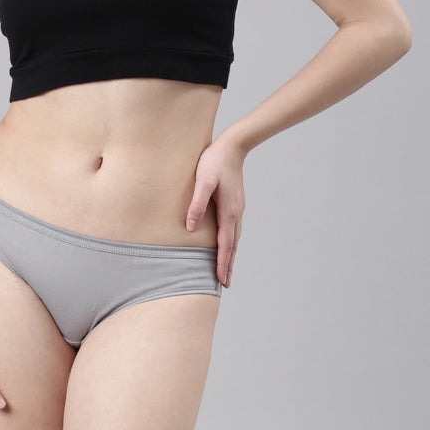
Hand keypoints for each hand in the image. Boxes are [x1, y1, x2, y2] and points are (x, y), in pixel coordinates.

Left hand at [185, 133, 245, 287]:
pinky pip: (233, 229)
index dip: (222, 263)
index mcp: (229, 212)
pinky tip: (227, 245)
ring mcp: (237, 209)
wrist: (232, 146)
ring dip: (230, 255)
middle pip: (233, 246)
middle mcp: (236, 214)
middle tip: (226, 283)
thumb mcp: (203, 182)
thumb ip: (197, 204)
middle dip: (229, 265)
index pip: (225, 244)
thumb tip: (191, 227)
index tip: (221, 280)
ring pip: (234, 238)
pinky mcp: (234, 204)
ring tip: (226, 269)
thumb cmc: (214, 162)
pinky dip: (231, 242)